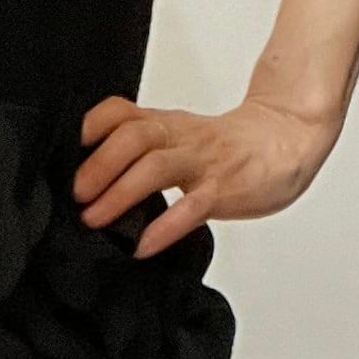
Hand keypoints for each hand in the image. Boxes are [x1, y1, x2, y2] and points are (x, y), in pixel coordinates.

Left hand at [73, 92, 341, 255]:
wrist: (288, 139)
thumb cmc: (228, 146)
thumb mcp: (181, 134)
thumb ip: (143, 146)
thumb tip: (91, 175)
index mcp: (167, 125)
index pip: (123, 112)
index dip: (94, 125)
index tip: (70, 149)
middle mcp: (181, 139)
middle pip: (134, 137)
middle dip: (99, 165)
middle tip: (77, 195)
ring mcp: (203, 164)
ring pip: (156, 168)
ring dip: (120, 194)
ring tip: (95, 219)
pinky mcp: (224, 191)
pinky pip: (191, 207)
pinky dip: (164, 227)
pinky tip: (143, 245)